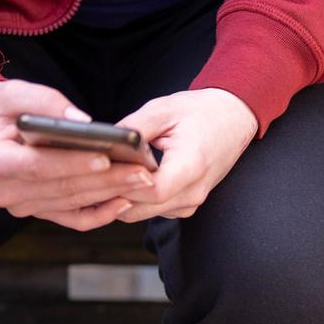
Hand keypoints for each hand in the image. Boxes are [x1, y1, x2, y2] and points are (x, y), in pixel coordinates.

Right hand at [0, 80, 154, 230]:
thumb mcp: (13, 92)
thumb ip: (47, 102)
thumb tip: (84, 122)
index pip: (39, 166)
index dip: (73, 163)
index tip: (106, 158)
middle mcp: (5, 191)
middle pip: (63, 188)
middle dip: (106, 180)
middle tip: (142, 172)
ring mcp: (20, 206)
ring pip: (72, 203)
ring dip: (109, 194)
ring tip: (141, 181)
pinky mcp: (35, 211)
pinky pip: (72, 218)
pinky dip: (99, 213)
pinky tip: (124, 201)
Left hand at [113, 89, 258, 222]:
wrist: (233, 118)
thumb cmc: (200, 112)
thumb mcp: (162, 110)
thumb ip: (132, 129)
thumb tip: (101, 143)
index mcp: (191, 164)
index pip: (151, 190)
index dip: (122, 184)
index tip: (101, 171)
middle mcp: (194, 191)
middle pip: (142, 209)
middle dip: (114, 195)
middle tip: (90, 177)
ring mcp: (192, 202)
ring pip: (144, 213)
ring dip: (123, 199)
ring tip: (106, 176)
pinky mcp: (187, 204)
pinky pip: (153, 210)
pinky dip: (137, 200)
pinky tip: (126, 180)